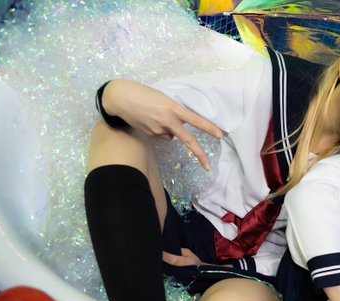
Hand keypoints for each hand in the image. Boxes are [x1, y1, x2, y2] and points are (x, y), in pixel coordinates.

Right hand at [102, 79, 224, 169]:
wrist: (119, 97)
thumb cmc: (143, 93)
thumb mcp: (163, 99)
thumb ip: (174, 113)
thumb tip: (176, 133)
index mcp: (172, 107)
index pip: (195, 119)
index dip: (208, 128)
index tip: (220, 135)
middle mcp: (167, 120)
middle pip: (187, 140)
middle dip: (199, 154)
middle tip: (208, 167)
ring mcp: (158, 129)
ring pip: (172, 135)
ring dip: (170, 130)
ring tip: (156, 115)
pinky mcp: (150, 134)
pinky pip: (162, 135)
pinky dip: (160, 130)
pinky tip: (150, 120)